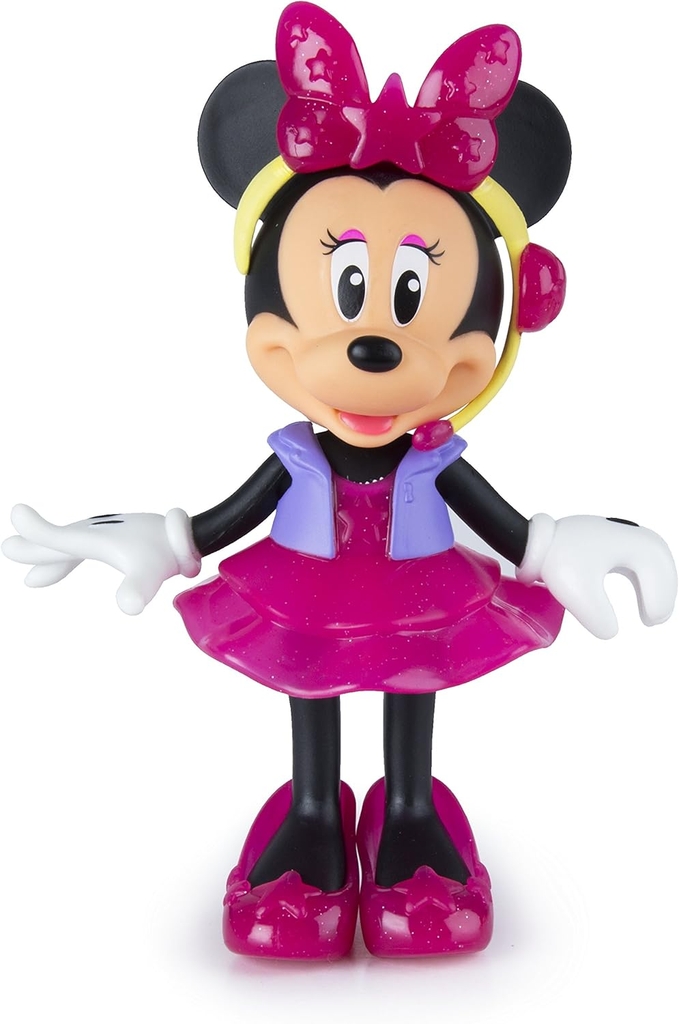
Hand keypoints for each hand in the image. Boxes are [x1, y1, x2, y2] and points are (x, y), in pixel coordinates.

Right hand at [2, 504, 199, 614]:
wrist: (187, 535)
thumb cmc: (166, 553)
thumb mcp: (150, 573)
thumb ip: (138, 587)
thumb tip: (128, 607)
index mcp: (94, 541)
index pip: (59, 539)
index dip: (36, 532)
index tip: (17, 514)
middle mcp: (95, 533)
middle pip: (58, 541)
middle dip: (35, 547)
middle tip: (10, 549)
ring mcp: (104, 533)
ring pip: (69, 544)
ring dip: (49, 555)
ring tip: (33, 580)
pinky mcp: (115, 537)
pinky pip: (82, 546)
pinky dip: (67, 556)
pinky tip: (66, 569)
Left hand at [517, 514, 676, 638]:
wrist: (535, 540)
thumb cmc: (556, 559)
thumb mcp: (576, 593)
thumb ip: (599, 618)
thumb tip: (611, 631)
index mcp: (628, 542)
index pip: (655, 571)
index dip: (658, 599)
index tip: (649, 622)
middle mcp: (629, 533)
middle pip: (660, 562)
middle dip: (663, 592)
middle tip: (657, 619)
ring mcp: (620, 534)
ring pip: (653, 558)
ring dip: (656, 585)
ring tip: (651, 614)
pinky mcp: (611, 539)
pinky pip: (640, 558)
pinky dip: (645, 577)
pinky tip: (641, 595)